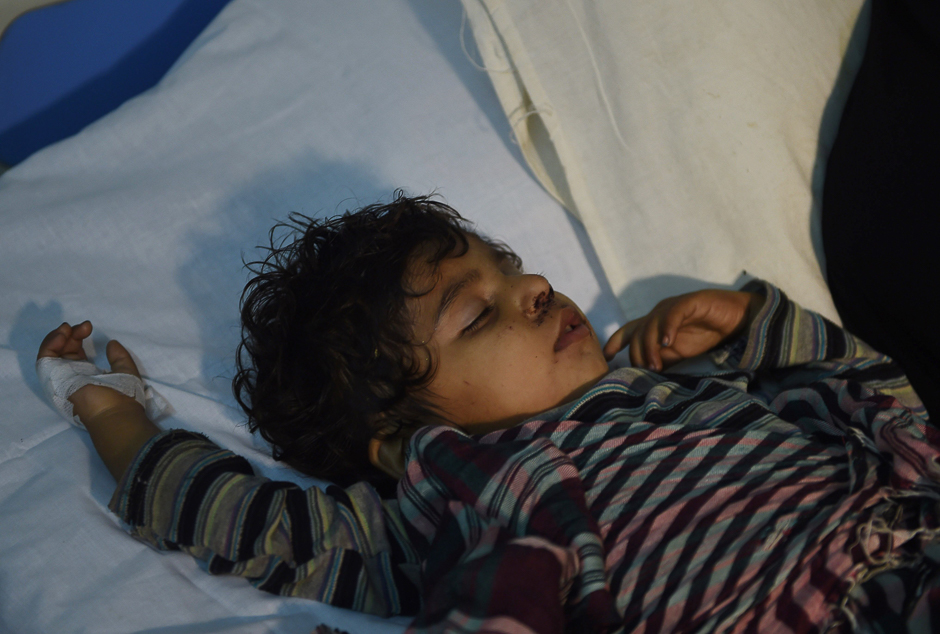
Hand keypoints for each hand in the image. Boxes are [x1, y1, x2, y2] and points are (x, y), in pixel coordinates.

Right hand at [36, 321, 159, 480]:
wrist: (114, 410)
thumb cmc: (122, 394)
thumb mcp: (124, 369)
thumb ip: (118, 356)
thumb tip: (112, 343)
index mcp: (86, 375)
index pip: (75, 353)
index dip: (78, 338)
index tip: (89, 327)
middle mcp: (71, 376)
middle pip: (62, 350)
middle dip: (70, 334)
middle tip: (83, 326)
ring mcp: (61, 378)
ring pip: (51, 353)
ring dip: (57, 336)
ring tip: (69, 327)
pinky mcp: (53, 378)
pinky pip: (44, 358)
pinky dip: (50, 343)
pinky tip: (63, 333)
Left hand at [603, 290, 762, 370]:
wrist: (736, 319)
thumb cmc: (705, 334)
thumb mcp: (679, 352)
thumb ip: (662, 359)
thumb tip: (644, 375)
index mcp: (654, 324)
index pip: (628, 331)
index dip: (615, 342)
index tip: (607, 358)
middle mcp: (659, 313)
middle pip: (638, 332)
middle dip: (639, 354)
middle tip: (648, 371)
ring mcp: (672, 306)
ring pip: (652, 325)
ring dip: (651, 347)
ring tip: (657, 365)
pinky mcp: (689, 302)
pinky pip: (673, 314)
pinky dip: (668, 328)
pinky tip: (668, 342)